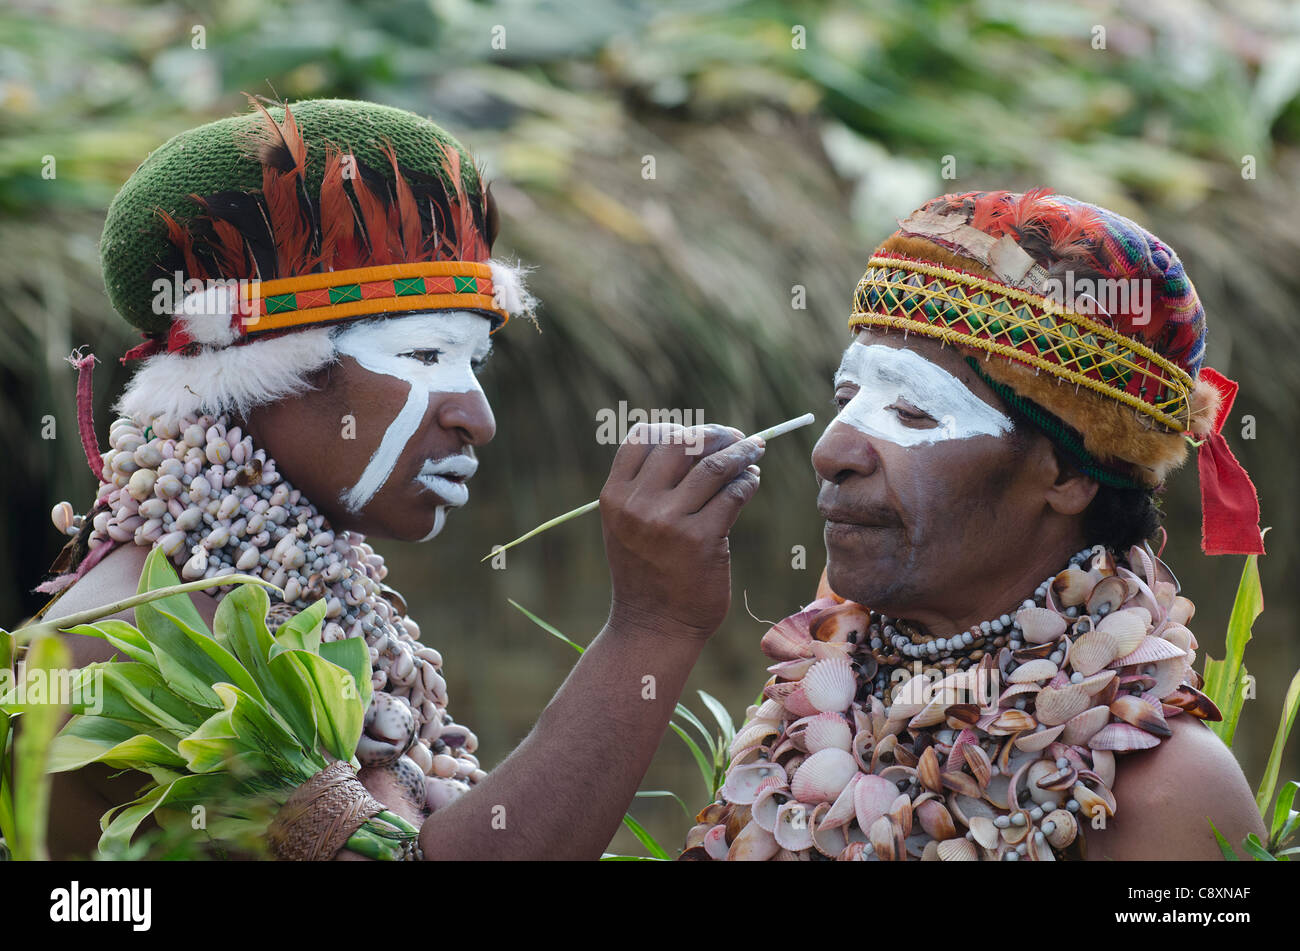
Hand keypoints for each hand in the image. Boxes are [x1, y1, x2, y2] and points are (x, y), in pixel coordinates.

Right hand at [599, 423, 763, 638]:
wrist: (653, 626)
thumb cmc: (646, 571)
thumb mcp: (629, 525)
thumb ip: (649, 486)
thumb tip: (701, 440)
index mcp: (614, 496)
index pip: (643, 437)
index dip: (675, 428)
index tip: (699, 434)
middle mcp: (638, 505)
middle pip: (681, 442)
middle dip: (714, 433)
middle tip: (735, 437)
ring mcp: (669, 522)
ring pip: (714, 466)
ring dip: (740, 452)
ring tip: (753, 452)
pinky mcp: (703, 540)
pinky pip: (733, 494)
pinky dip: (748, 481)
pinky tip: (751, 481)